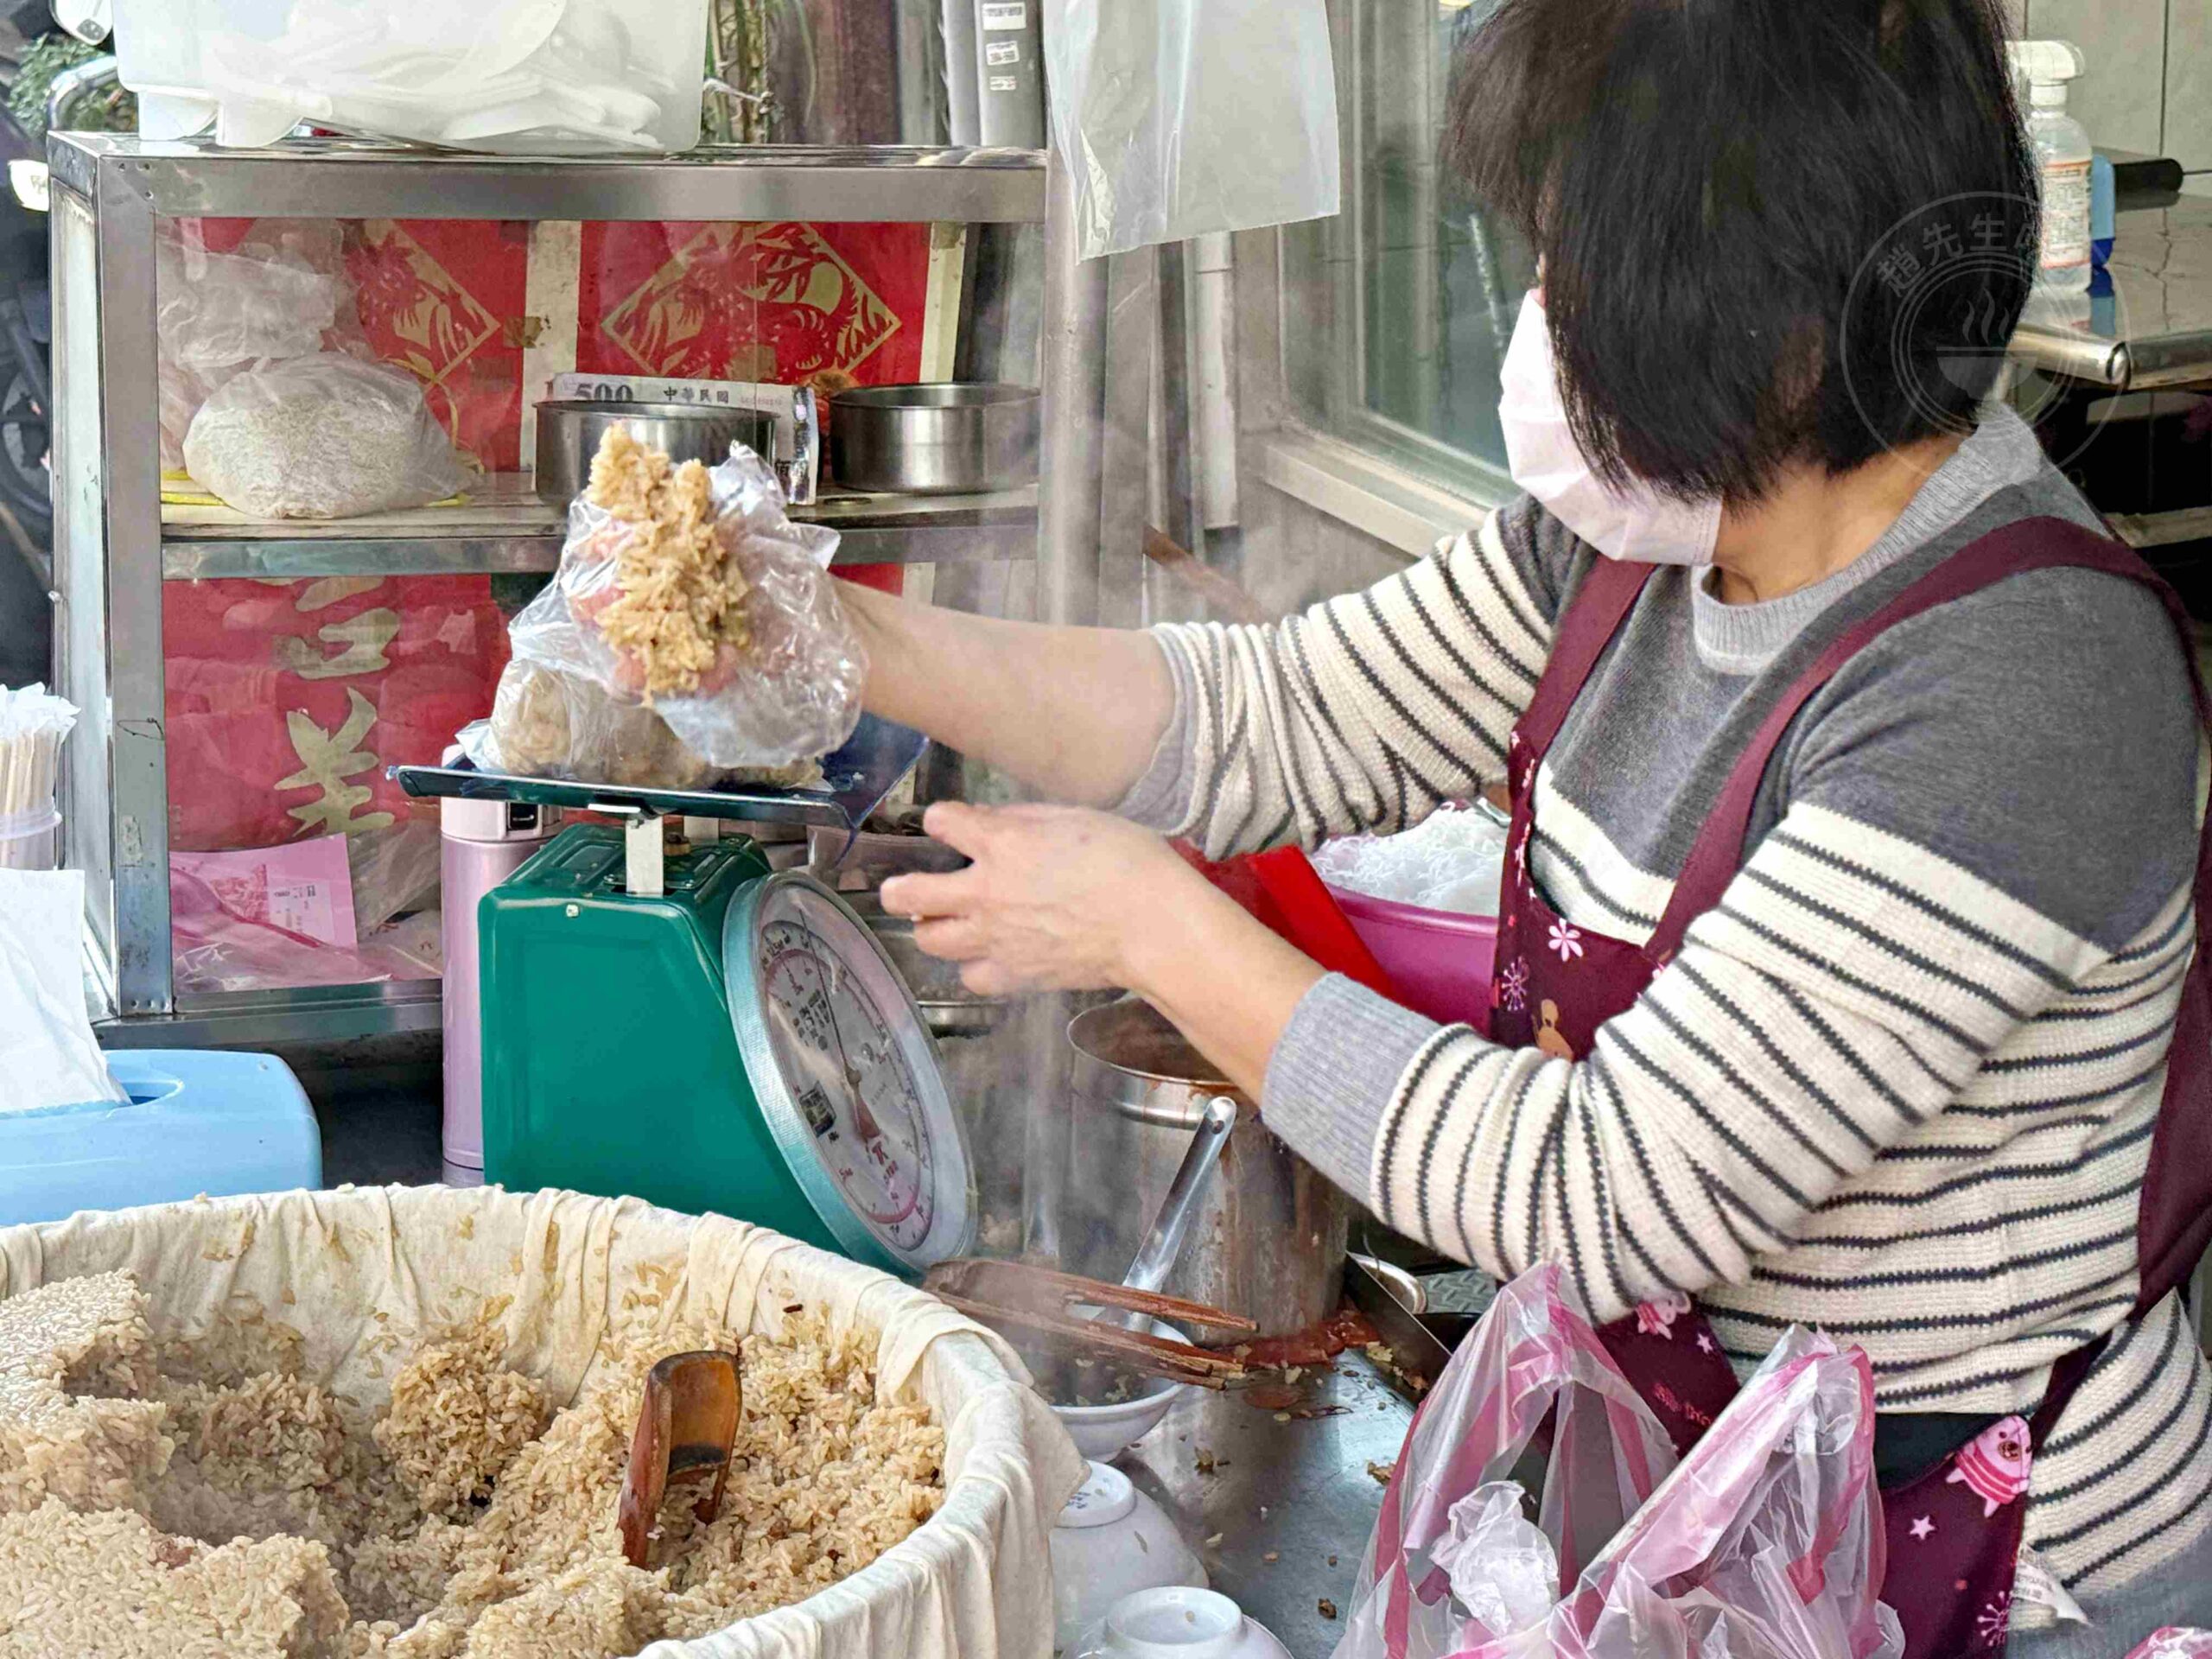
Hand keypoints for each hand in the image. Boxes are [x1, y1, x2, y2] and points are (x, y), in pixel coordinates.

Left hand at [878, 802, 1210, 998]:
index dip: (942, 820)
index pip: (942, 822)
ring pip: (930, 940)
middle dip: (899, 889)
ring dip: (932, 928)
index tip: (949, 823)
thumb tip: (991, 820)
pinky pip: (971, 976)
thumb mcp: (1076, 818)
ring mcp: (995, 938)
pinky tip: (988, 956)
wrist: (1153, 926)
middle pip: (911, 894)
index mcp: (1002, 843)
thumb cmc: (1128, 862)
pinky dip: (973, 966)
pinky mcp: (1014, 975)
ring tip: (945, 923)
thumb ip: (1024, 819)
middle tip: (901, 890)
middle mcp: (985, 891)